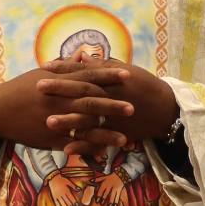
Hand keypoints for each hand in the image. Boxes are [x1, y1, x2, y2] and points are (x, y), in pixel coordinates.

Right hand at [0, 62, 133, 149]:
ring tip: (125, 137)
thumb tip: (83, 54)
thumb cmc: (21, 89)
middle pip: (90, 102)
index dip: (108, 75)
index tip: (127, 74)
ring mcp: (56, 121)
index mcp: (58, 83)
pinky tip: (104, 152)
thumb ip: (66, 67)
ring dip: (106, 133)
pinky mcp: (50, 138)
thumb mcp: (41, 73)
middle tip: (133, 107)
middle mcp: (59, 101)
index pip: (87, 77)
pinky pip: (73, 144)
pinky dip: (89, 148)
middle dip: (112, 105)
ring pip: (85, 127)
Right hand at [44, 168, 81, 205]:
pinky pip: (56, 204)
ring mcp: (58, 196)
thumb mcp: (68, 182)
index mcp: (66, 191)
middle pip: (67, 202)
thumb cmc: (61, 179)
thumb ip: (74, 186)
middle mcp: (62, 194)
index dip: (74, 203)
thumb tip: (80, 189)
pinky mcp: (54, 197)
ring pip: (62, 204)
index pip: (71, 198)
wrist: (53, 178)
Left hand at [46, 59, 178, 156]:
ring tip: (48, 121)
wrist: (165, 110)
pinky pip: (97, 141)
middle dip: (60, 90)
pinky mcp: (117, 133)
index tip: (45, 66)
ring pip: (88, 119)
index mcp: (111, 80)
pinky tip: (65, 148)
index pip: (84, 72)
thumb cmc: (144, 86)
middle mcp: (110, 98)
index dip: (65, 69)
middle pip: (82, 93)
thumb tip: (81, 57)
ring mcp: (113, 118)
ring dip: (68, 121)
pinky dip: (82, 145)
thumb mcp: (126, 70)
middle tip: (38, 87)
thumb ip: (102, 65)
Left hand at [94, 171, 127, 205]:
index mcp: (104, 183)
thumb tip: (90, 180)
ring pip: (112, 196)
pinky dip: (116, 202)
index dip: (98, 196)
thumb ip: (97, 179)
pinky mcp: (119, 190)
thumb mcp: (104, 177)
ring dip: (110, 202)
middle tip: (101, 204)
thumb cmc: (111, 176)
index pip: (100, 191)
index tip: (97, 201)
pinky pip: (117, 197)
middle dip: (103, 199)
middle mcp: (109, 186)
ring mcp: (114, 188)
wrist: (120, 174)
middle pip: (106, 194)